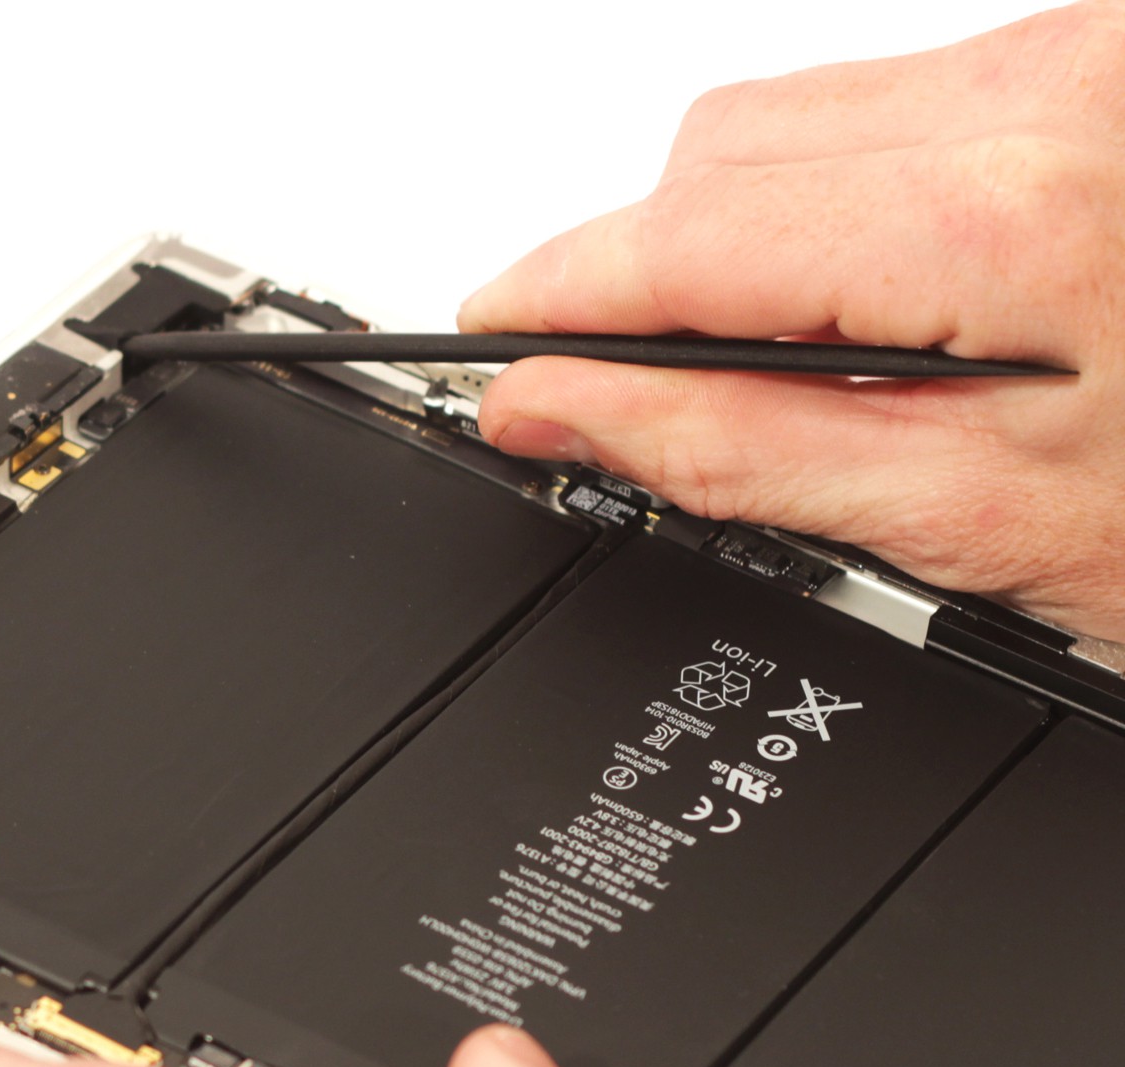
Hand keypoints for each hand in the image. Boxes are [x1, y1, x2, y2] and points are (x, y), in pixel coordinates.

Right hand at [460, 2, 1124, 641]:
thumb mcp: (990, 525)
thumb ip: (739, 456)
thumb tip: (566, 410)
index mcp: (1021, 214)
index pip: (690, 235)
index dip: (559, 296)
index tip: (490, 345)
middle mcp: (1067, 86)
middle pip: (729, 143)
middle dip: (648, 265)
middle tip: (628, 387)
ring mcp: (1100, 56)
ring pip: (810, 112)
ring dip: (753, 231)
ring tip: (803, 358)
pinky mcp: (1115, 61)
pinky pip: (915, 98)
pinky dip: (855, 198)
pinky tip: (900, 296)